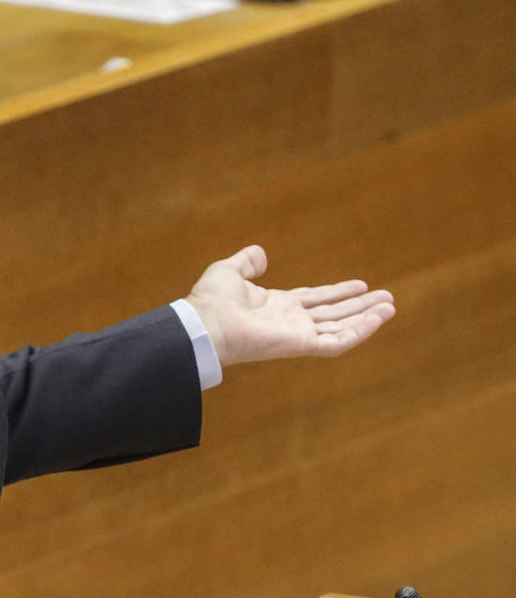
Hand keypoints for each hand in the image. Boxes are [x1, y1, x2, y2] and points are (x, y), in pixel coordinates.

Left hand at [184, 245, 395, 366]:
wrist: (206, 324)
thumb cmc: (211, 300)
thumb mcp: (229, 271)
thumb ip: (247, 262)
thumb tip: (260, 253)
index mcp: (276, 306)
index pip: (315, 300)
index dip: (337, 292)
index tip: (360, 286)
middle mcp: (290, 321)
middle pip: (333, 314)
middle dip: (360, 306)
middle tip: (387, 298)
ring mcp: (298, 334)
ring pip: (341, 327)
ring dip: (367, 317)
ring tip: (391, 306)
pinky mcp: (302, 345)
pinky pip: (338, 341)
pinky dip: (360, 331)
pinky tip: (379, 318)